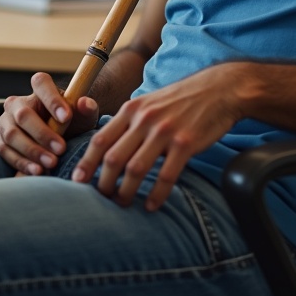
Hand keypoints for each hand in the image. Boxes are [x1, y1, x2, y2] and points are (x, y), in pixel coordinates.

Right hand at [0, 71, 98, 174]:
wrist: (56, 139)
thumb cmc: (70, 124)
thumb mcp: (82, 117)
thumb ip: (87, 109)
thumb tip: (85, 103)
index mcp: (39, 89)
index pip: (41, 83)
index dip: (52, 99)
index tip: (67, 117)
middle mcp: (17, 102)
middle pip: (24, 115)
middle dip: (43, 134)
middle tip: (61, 149)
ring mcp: (5, 120)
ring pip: (12, 135)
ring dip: (32, 151)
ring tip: (51, 163)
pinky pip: (4, 150)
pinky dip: (21, 162)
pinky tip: (37, 170)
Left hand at [71, 67, 241, 210]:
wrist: (218, 89)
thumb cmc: (181, 99)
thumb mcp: (149, 102)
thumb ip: (129, 122)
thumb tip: (108, 147)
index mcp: (132, 109)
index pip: (100, 139)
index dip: (86, 163)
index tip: (77, 182)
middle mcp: (144, 119)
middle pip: (113, 158)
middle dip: (103, 183)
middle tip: (101, 199)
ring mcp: (165, 131)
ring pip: (136, 169)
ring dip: (126, 192)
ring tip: (122, 205)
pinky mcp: (186, 143)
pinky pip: (166, 176)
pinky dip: (156, 195)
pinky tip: (151, 206)